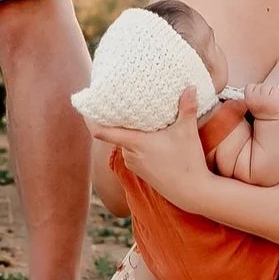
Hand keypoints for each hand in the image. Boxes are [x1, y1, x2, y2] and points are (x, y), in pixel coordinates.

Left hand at [83, 87, 209, 203]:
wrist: (192, 193)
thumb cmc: (187, 162)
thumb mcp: (187, 132)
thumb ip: (187, 108)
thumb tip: (191, 86)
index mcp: (135, 143)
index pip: (103, 132)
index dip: (91, 120)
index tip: (86, 108)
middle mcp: (129, 154)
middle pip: (117, 134)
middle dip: (120, 121)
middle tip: (123, 104)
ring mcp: (134, 165)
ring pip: (126, 144)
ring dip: (131, 134)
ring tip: (140, 119)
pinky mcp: (142, 172)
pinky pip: (133, 153)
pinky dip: (137, 145)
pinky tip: (150, 139)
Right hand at [243, 83, 278, 123]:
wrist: (271, 121)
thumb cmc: (262, 111)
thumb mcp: (252, 103)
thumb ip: (252, 93)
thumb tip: (252, 82)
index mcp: (249, 99)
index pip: (250, 86)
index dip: (254, 90)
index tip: (257, 97)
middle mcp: (256, 98)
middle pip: (260, 85)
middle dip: (263, 91)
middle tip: (264, 101)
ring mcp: (266, 98)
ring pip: (268, 86)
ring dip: (271, 91)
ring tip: (270, 100)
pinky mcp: (275, 98)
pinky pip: (276, 89)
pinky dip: (278, 93)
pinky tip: (275, 100)